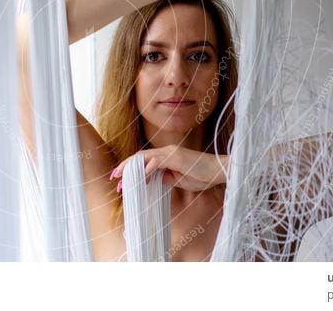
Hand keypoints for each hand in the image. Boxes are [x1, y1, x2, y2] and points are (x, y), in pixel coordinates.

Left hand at [109, 144, 228, 192]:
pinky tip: (139, 178)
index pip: (144, 160)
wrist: (219, 172)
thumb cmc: (202, 176)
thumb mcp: (179, 179)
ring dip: (131, 168)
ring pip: (145, 157)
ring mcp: (171, 152)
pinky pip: (157, 162)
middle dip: (125, 167)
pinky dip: (147, 169)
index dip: (130, 169)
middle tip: (113, 178)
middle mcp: (166, 151)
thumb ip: (166, 178)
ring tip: (120, 178)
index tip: (119, 180)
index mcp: (167, 156)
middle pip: (140, 156)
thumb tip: (154, 180)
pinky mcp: (176, 157)